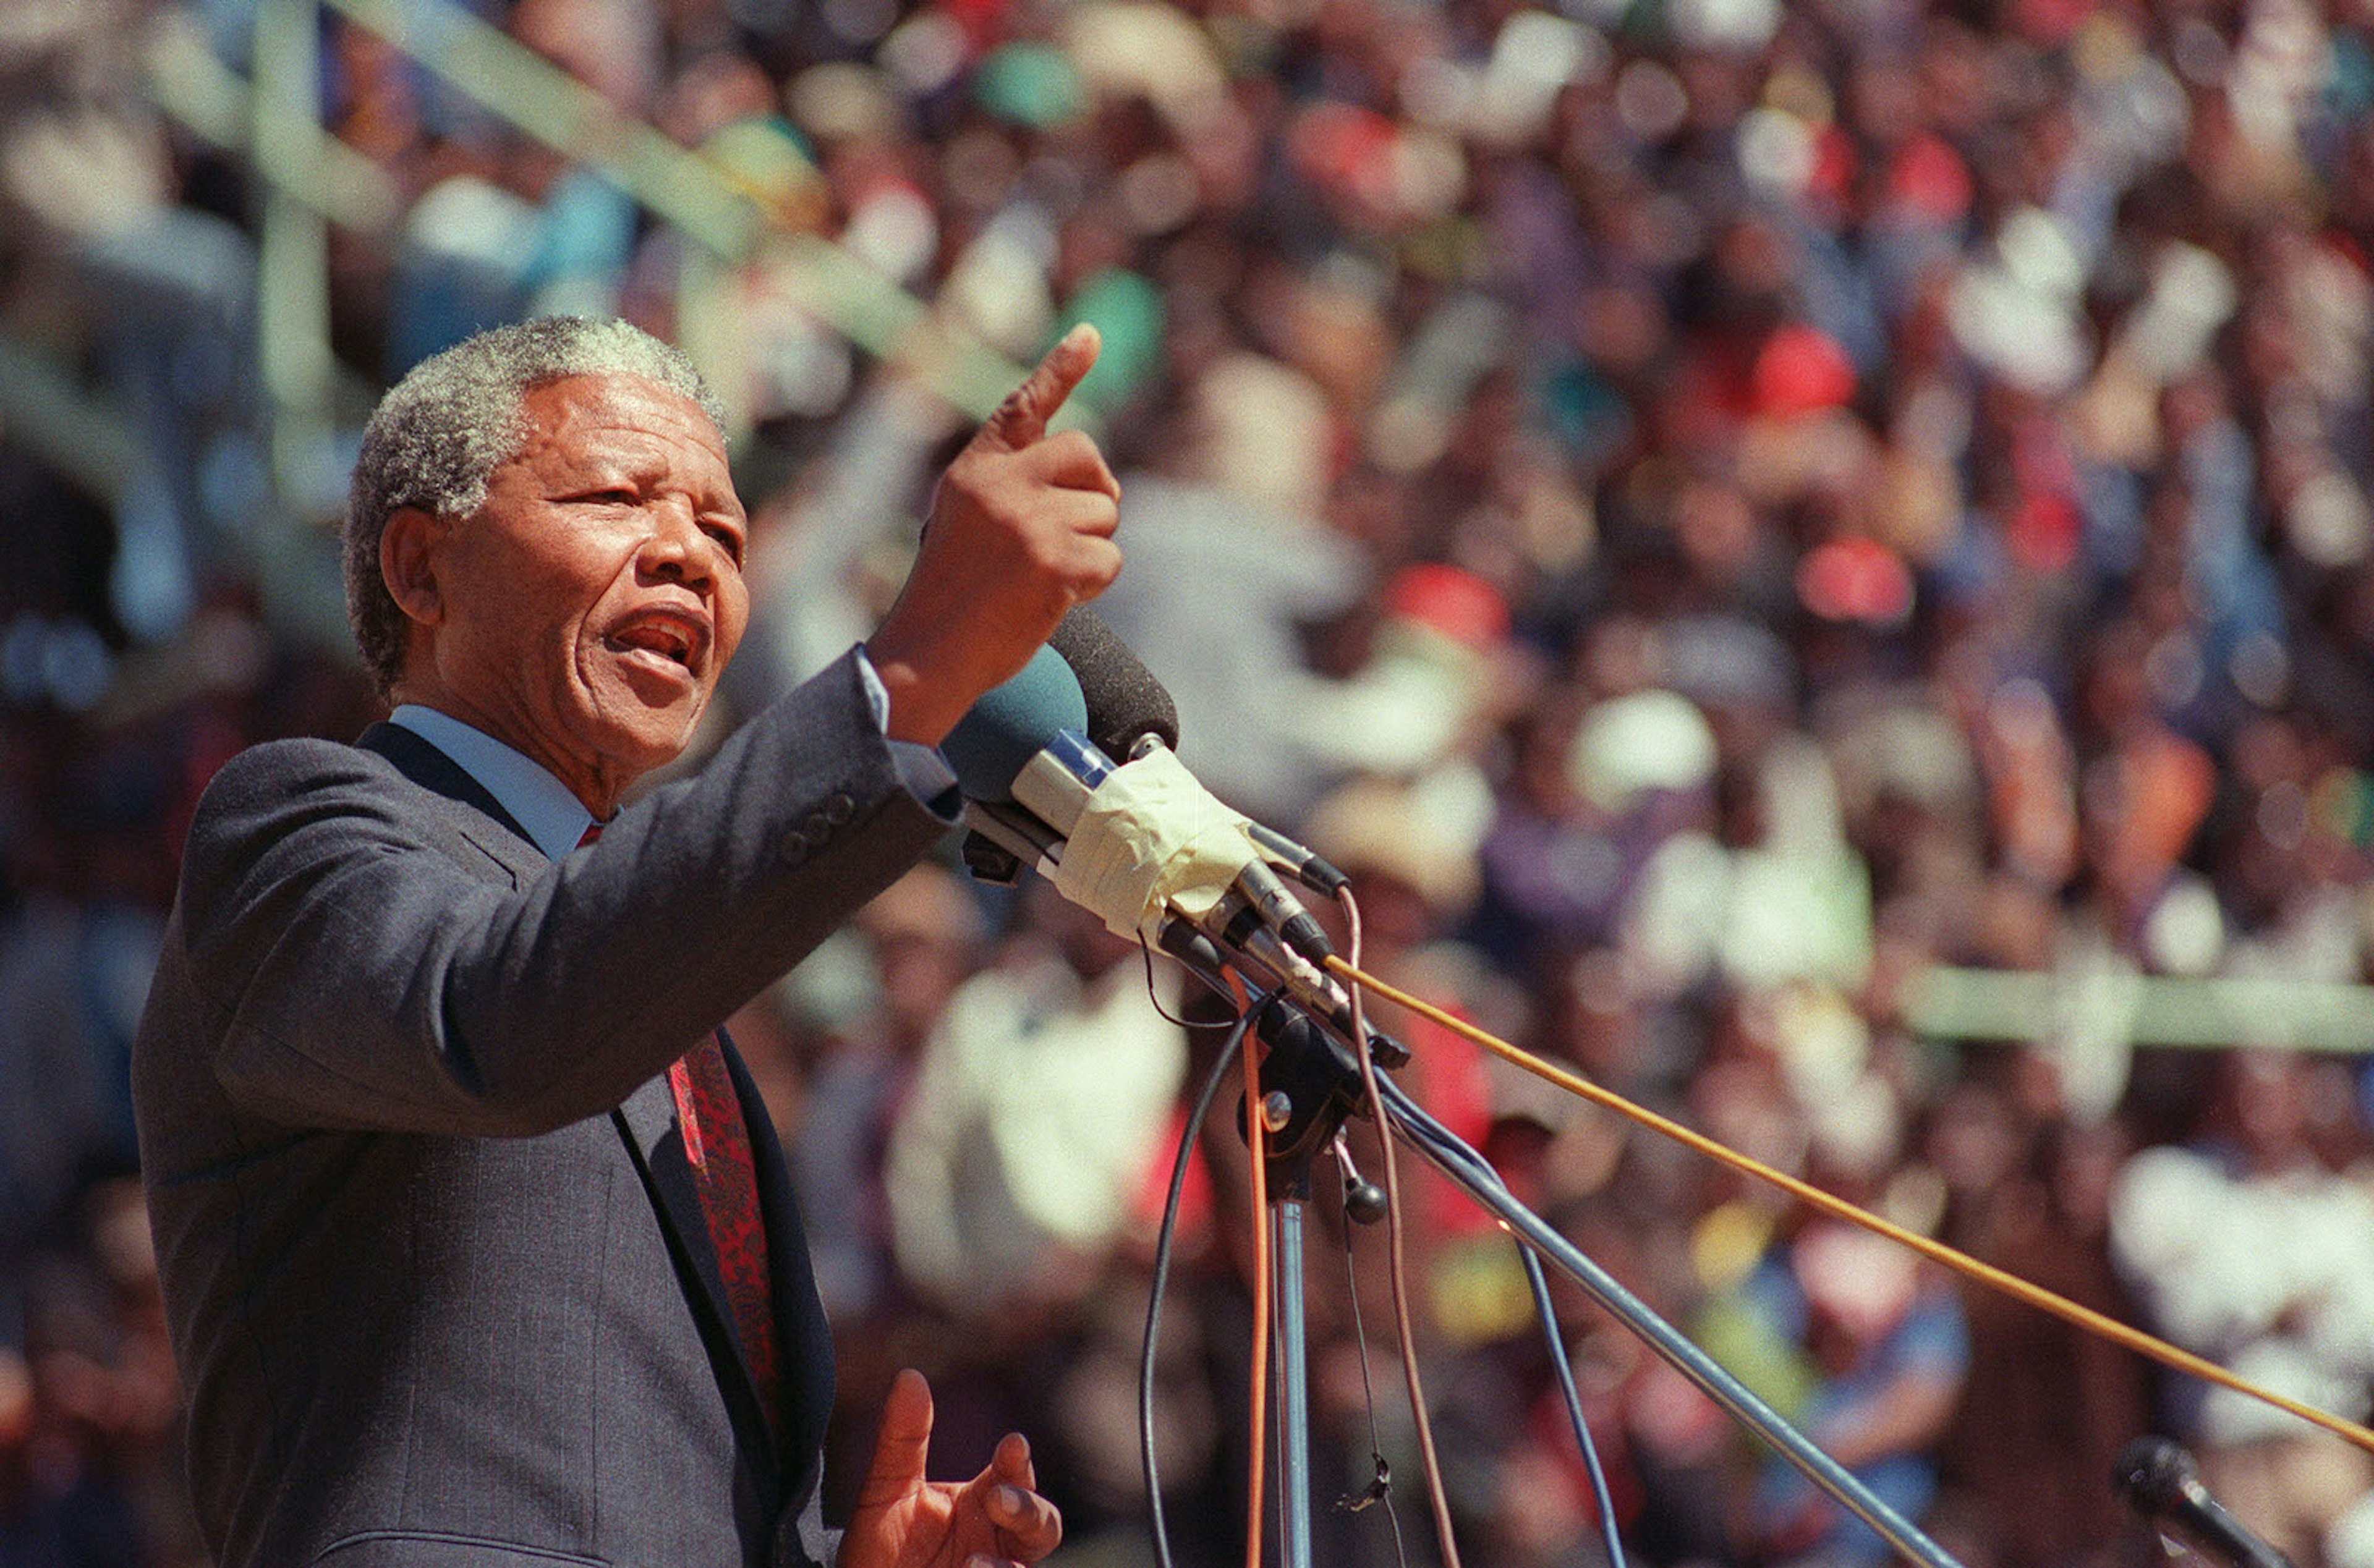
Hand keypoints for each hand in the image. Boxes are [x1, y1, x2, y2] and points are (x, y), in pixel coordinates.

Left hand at [839, 1369, 1062, 1567]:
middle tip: (997, 1501)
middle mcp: (995, 1540)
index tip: (1011, 1444)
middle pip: (1042, 1524)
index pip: (1015, 1477)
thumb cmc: (878, 1544)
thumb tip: (910, 1375)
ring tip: (972, 1561)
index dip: (1018, 1461)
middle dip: (1027, 1509)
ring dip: (1007, 1564)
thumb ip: (902, 1438)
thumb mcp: (885, 1489)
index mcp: (981, 1503)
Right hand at [868, 324, 1122, 743]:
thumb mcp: (967, 522)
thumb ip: (1014, 490)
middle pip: (1088, 456)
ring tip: (1042, 577)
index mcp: (975, 469)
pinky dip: (1093, 584)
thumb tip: (1101, 487)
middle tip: (1070, 533)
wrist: (928, 654)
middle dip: (1095, 494)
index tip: (1092, 335)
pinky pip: (1109, 558)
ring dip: (1090, 548)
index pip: (1023, 406)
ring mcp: (1028, 519)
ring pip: (1105, 513)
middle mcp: (1001, 484)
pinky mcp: (1053, 560)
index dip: (1061, 367)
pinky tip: (1052, 599)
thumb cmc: (952, 596)